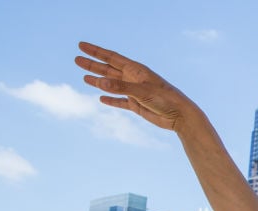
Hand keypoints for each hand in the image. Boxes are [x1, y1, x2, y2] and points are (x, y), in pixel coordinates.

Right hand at [75, 42, 194, 130]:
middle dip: (92, 65)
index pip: (111, 57)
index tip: (81, 46)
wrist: (181, 116)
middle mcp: (134, 79)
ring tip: (84, 77)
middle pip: (109, 70)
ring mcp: (135, 92)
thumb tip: (99, 83)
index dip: (96, 51)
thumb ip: (121, 87)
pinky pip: (120, 101)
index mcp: (136, 70)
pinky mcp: (138, 105)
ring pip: (112, 85)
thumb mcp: (142, 92)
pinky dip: (111, 99)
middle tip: (76, 60)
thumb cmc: (165, 100)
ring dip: (98, 81)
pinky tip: (101, 98)